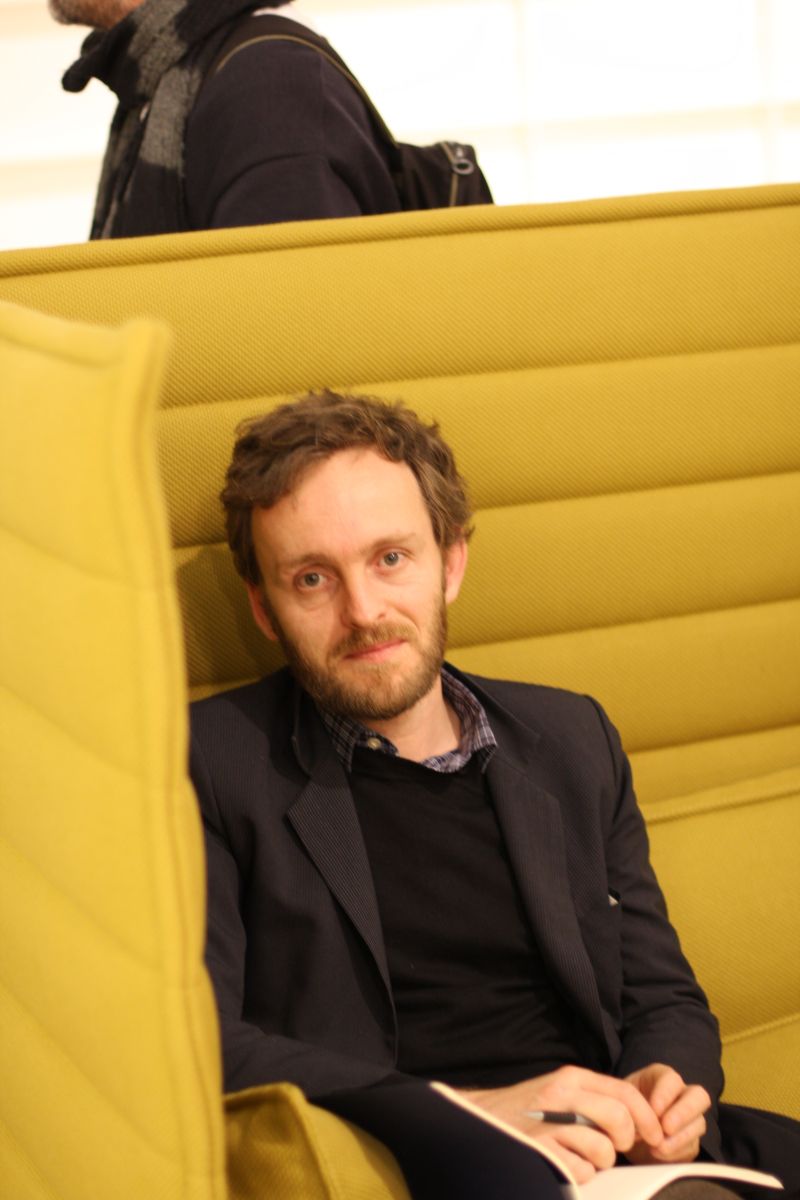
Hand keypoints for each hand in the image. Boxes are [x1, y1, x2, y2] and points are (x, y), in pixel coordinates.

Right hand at [459, 1065, 663, 1182]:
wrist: (478, 1122)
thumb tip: (635, 1116)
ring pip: (603, 1149)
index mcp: (570, 1078)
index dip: (647, 1117)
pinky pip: (581, 1171)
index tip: (655, 1136)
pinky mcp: (541, 1152)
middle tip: (613, 1148)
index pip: (625, 1091)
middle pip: (619, 1119)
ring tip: (579, 1155)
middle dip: (624, 1141)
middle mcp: (561, 1096)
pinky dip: (578, 1174)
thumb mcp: (557, 1091)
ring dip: (598, 1161)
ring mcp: (550, 1125)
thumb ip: (591, 1096)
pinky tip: (562, 1164)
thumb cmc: (524, 1112)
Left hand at [624, 1064, 709, 1163]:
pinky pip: (691, 1148)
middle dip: (683, 1113)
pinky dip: (675, 1153)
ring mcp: (689, 1120)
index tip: (652, 1109)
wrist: (622, 1131)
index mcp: (662, 1078)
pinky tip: (658, 1153)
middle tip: (666, 1127)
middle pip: (699, 1097)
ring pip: (698, 1124)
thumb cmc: (622, 1107)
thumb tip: (641, 1124)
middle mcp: (681, 1095)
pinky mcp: (689, 1143)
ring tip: (657, 1146)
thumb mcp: (621, 1100)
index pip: (672, 1080)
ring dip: (679, 1138)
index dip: (665, 1094)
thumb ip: (632, 1106)